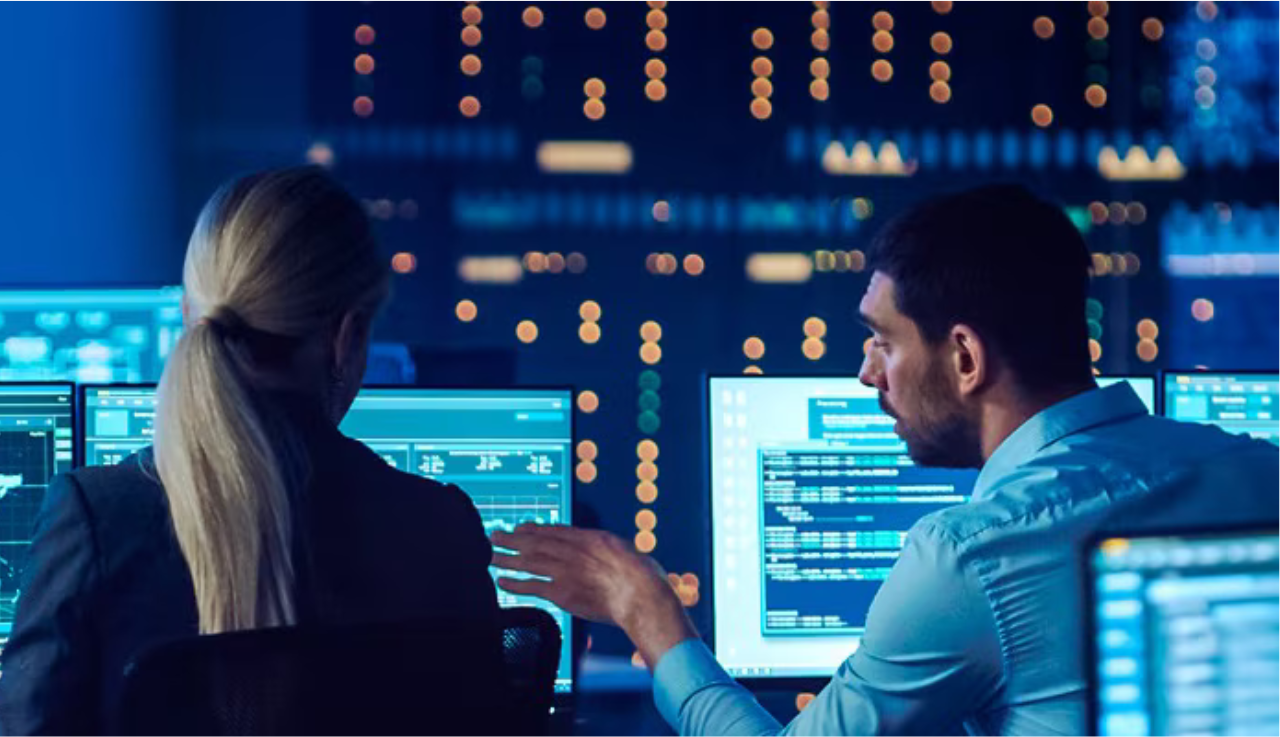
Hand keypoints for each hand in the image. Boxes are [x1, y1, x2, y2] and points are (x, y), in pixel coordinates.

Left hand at [491, 524, 697, 666]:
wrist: (643, 596)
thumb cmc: (643, 577)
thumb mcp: (626, 552)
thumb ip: (609, 552)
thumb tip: (607, 554)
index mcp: (590, 538)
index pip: (555, 530)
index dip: (534, 529)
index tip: (520, 528)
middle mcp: (574, 550)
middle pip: (536, 541)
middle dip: (513, 538)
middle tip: (495, 536)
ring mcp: (566, 570)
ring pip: (529, 560)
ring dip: (507, 557)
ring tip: (491, 556)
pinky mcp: (562, 593)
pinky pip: (532, 586)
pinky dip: (515, 583)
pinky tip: (502, 581)